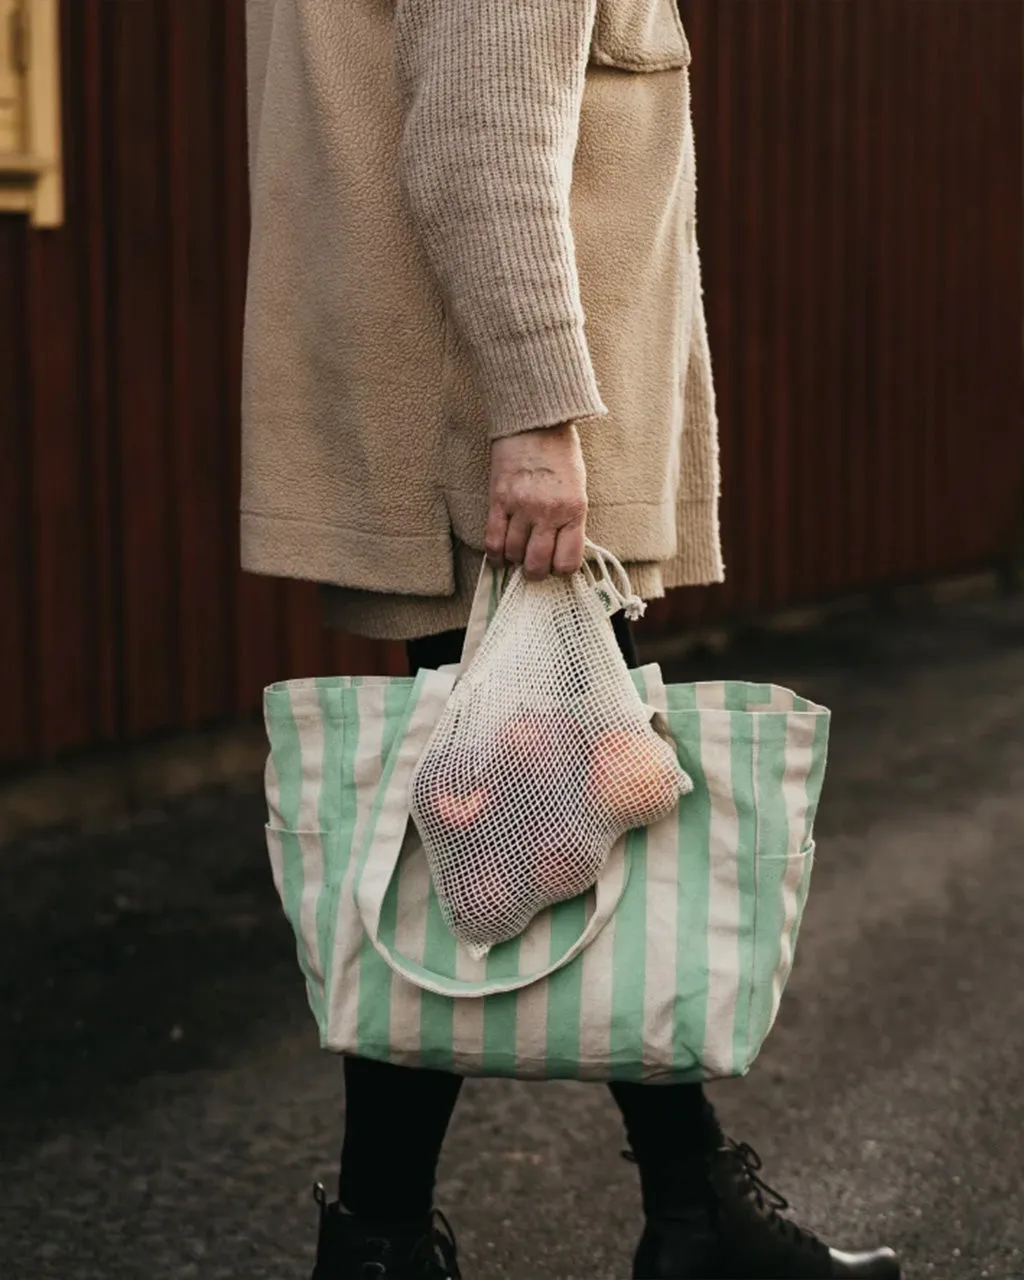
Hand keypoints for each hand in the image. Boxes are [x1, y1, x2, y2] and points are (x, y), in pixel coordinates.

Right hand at [485, 422, 588, 579]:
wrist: (536, 422)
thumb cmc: (560, 455)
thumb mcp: (577, 489)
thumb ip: (569, 521)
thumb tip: (559, 550)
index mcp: (574, 510)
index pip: (567, 561)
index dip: (561, 570)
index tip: (556, 565)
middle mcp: (548, 512)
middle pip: (537, 564)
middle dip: (535, 573)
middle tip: (533, 568)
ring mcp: (521, 507)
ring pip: (513, 554)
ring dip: (514, 561)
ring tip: (517, 556)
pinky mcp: (499, 500)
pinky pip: (493, 539)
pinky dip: (495, 555)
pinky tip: (499, 556)